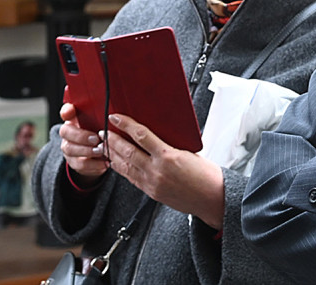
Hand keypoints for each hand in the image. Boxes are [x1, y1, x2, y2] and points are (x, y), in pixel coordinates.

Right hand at [58, 100, 109, 182]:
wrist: (98, 152)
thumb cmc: (101, 132)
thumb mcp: (102, 122)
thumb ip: (103, 115)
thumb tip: (114, 109)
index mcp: (74, 119)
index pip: (65, 111)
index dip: (67, 111)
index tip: (71, 112)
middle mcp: (68, 133)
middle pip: (65, 132)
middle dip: (81, 136)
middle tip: (96, 139)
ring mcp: (69, 148)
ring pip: (71, 150)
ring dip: (87, 152)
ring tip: (102, 152)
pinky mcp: (74, 163)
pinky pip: (80, 166)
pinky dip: (94, 165)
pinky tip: (105, 163)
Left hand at [103, 113, 224, 229]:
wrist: (212, 198)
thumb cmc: (206, 175)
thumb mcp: (188, 152)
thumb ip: (169, 145)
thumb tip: (155, 136)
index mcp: (168, 156)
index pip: (141, 136)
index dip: (126, 125)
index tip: (116, 117)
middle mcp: (157, 170)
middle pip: (127, 151)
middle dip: (112, 140)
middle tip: (104, 131)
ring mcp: (152, 183)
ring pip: (125, 166)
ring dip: (112, 154)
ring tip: (104, 145)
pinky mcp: (151, 192)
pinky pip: (131, 178)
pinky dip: (121, 169)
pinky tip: (116, 163)